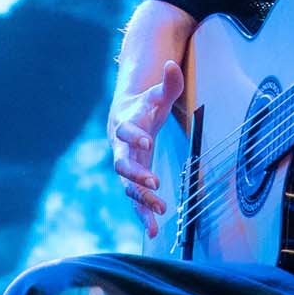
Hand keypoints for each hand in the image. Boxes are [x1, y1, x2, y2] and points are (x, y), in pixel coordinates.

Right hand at [110, 60, 182, 238]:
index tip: (146, 141)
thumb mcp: (157, 94)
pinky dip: (143, 215)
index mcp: (126, 126)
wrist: (126, 119)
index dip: (134, 136)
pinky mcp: (132, 182)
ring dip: (141, 200)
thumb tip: (172, 64)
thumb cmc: (145, 106)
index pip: (126, 131)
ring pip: (128, 187)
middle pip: (123, 164)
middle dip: (136, 175)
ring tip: (159, 212)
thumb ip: (168, 82)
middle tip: (153, 183)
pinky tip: (154, 231)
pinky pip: (135, 202)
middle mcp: (121, 150)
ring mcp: (126, 168)